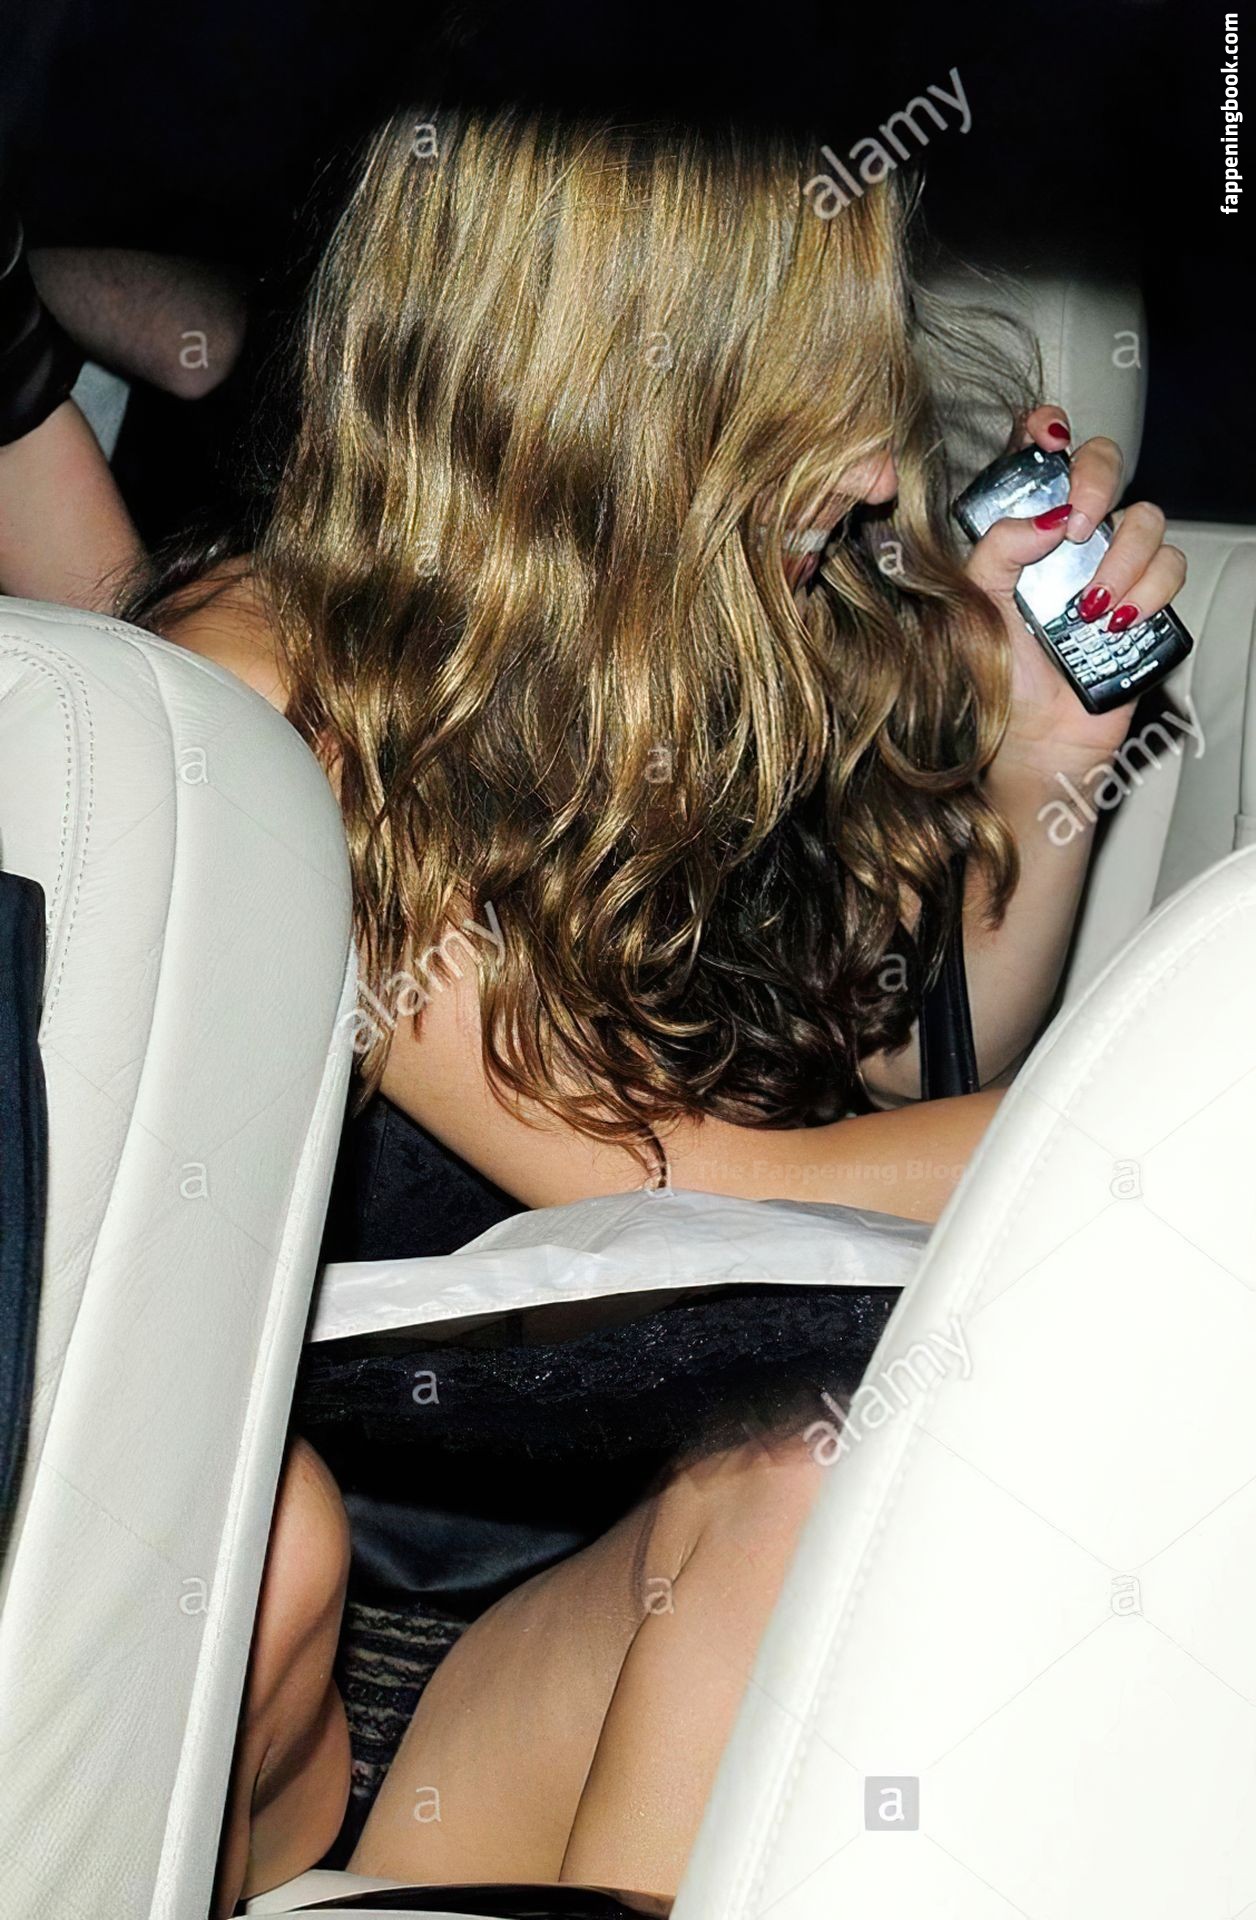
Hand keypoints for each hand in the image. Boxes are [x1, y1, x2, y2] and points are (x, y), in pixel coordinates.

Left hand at [965, 405, 1186, 779]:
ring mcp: (1113, 565)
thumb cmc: (997, 673)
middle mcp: (1073, 538)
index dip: (1048, 429)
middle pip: (1105, 463)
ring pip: (1147, 518)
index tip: (1048, 438)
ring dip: (1122, 559)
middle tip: (1079, 525)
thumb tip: (1048, 516)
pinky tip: (1116, 624)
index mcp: (1025, 528)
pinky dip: (1147, 593)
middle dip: (1097, 480)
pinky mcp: (1147, 599)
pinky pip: (1170, 570)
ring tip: (1090, 608)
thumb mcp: (975, 606)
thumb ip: (996, 551)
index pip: (1041, 455)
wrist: (1032, 738)